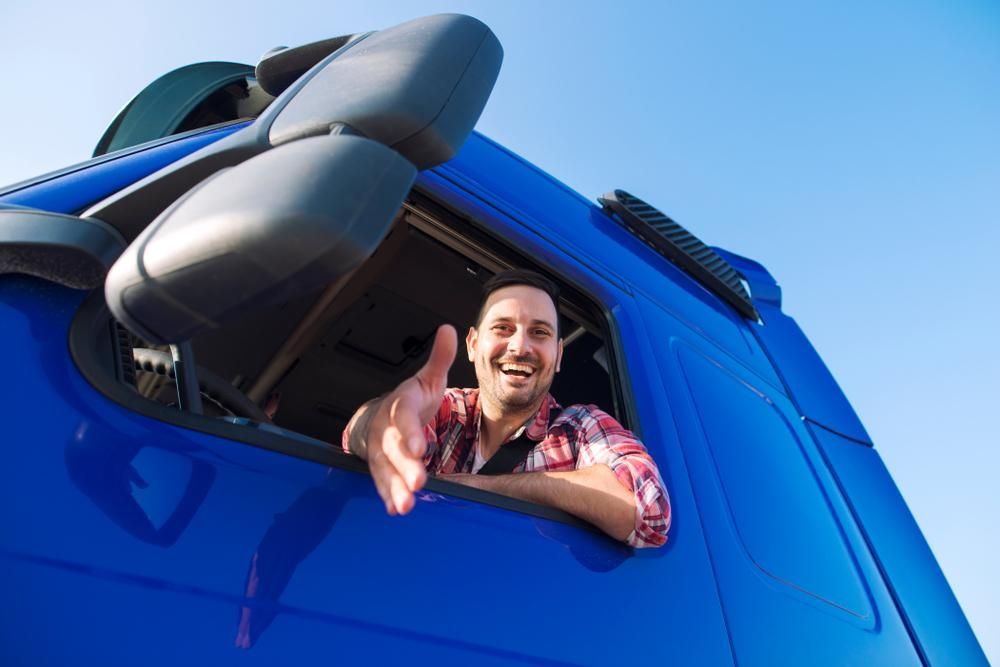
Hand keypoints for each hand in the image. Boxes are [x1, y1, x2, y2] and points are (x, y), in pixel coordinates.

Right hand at [365, 325, 456, 514]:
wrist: (377, 417)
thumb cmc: (408, 401)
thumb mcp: (426, 379)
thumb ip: (439, 359)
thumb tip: (448, 330)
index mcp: (399, 406)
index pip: (402, 417)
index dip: (409, 433)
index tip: (420, 447)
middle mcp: (385, 430)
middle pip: (393, 449)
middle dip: (404, 466)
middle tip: (419, 482)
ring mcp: (379, 451)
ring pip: (384, 470)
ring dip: (394, 488)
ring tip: (406, 505)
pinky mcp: (379, 468)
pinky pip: (381, 482)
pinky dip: (388, 496)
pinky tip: (397, 508)